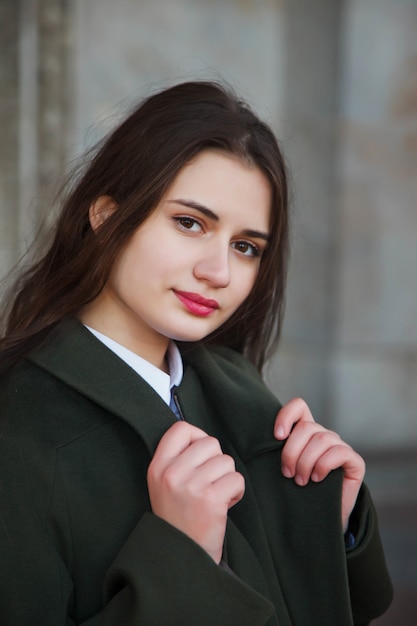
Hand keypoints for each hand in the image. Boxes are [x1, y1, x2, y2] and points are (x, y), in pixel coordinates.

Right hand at [147, 421, 244, 563]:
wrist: (183, 556)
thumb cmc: (179, 516)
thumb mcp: (164, 483)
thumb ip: (177, 458)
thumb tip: (200, 434)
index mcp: (157, 467)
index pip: (181, 428)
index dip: (197, 437)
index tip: (199, 456)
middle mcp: (171, 474)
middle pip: (210, 443)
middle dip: (216, 461)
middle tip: (208, 482)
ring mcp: (191, 486)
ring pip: (226, 461)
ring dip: (227, 478)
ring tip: (214, 496)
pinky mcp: (211, 500)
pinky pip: (237, 479)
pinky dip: (236, 492)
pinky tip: (224, 506)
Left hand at [274, 398, 364, 532]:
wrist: (320, 520)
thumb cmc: (296, 493)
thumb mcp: (282, 470)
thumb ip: (274, 452)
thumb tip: (254, 440)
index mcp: (306, 432)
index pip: (299, 406)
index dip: (286, 415)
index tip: (277, 436)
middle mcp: (324, 436)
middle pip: (306, 427)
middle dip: (292, 451)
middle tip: (287, 473)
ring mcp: (341, 447)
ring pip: (321, 439)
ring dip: (306, 461)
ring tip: (300, 481)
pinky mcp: (355, 461)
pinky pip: (339, 452)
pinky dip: (324, 465)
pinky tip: (317, 479)